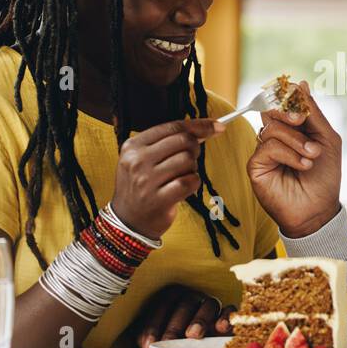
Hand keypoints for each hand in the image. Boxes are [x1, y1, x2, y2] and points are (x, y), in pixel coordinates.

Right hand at [111, 118, 223, 238]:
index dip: (198, 125)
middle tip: (189, 161)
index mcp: (133, 146)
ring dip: (192, 168)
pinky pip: (190, 181)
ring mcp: (146, 181)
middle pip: (183, 141)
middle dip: (195, 148)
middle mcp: (137, 161)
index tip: (217, 126)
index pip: (172, 127)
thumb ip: (168, 142)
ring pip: (188, 160)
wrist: (128, 222)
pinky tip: (184, 187)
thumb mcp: (143, 159)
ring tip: (180, 176)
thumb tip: (205, 129)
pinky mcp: (159, 200)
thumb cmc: (142, 186)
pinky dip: (193, 183)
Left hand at [130, 285, 235, 347]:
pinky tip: (221, 328)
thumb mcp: (160, 344)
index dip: (154, 324)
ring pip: (209, 304)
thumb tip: (146, 345)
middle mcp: (195, 300)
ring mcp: (214, 308)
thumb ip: (153, 341)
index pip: (163, 305)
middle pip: (185, 304)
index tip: (148, 345)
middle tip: (168, 341)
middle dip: (174, 325)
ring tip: (193, 335)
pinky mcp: (231, 317)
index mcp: (174, 301)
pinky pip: (231, 311)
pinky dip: (226, 317)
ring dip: (200, 319)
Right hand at [247, 82, 341, 237]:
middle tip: (303, 121)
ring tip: (312, 156)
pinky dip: (289, 154)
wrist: (319, 209)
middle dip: (289, 112)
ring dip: (297, 141)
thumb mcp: (327, 139)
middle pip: (272, 109)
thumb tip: (301, 84)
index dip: (288, 95)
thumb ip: (313, 112)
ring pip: (272, 128)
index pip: (282, 102)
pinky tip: (303, 166)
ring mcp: (264, 151)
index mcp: (292, 128)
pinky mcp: (256, 165)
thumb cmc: (325, 176)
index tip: (299, 96)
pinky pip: (268, 147)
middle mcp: (275, 137)